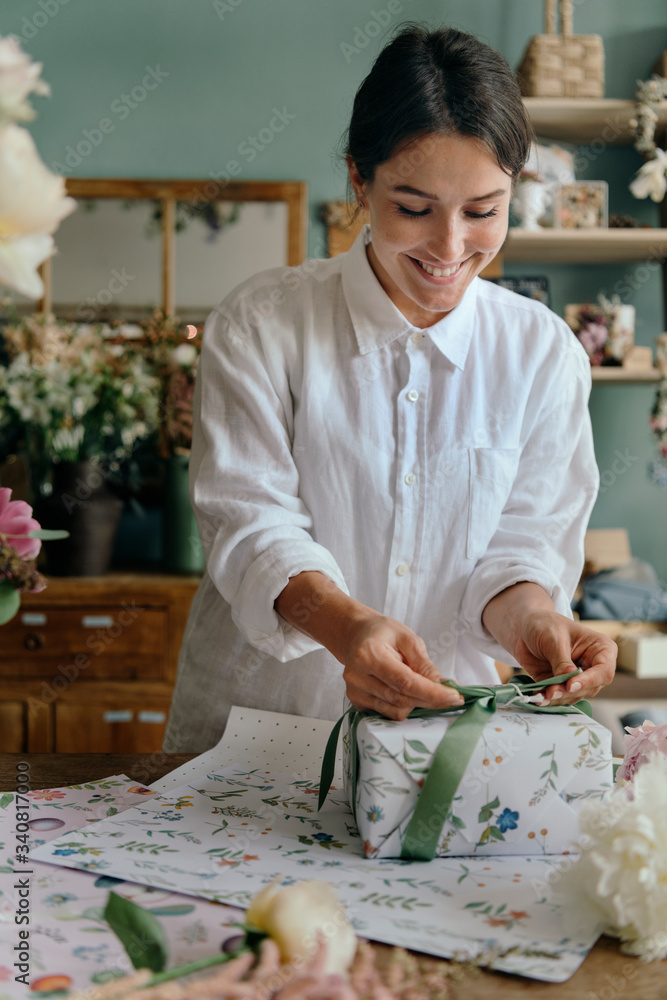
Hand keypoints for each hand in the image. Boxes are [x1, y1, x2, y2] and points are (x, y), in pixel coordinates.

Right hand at [340, 613, 464, 719]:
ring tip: (423, 687)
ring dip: (417, 704)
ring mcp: (354, 691)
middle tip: (450, 695)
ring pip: (396, 711)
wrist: (355, 635)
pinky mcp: (356, 701)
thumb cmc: (382, 633)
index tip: (455, 697)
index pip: (405, 682)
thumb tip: (444, 686)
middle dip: (430, 700)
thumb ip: (425, 664)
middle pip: (401, 699)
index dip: (432, 693)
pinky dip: (403, 706)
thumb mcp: (408, 639)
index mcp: (369, 655)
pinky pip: (387, 713)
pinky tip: (406, 692)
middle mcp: (357, 676)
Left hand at [512, 610, 616, 704]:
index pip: (604, 671)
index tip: (570, 685)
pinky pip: (559, 697)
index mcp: (601, 649)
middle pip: (590, 687)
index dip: (589, 680)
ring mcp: (577, 678)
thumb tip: (569, 680)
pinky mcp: (562, 685)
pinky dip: (549, 700)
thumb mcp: (554, 639)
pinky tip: (538, 698)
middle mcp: (593, 666)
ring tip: (543, 696)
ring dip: (559, 698)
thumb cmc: (545, 624)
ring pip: (575, 695)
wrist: (525, 627)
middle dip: (570, 692)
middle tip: (552, 692)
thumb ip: (561, 661)